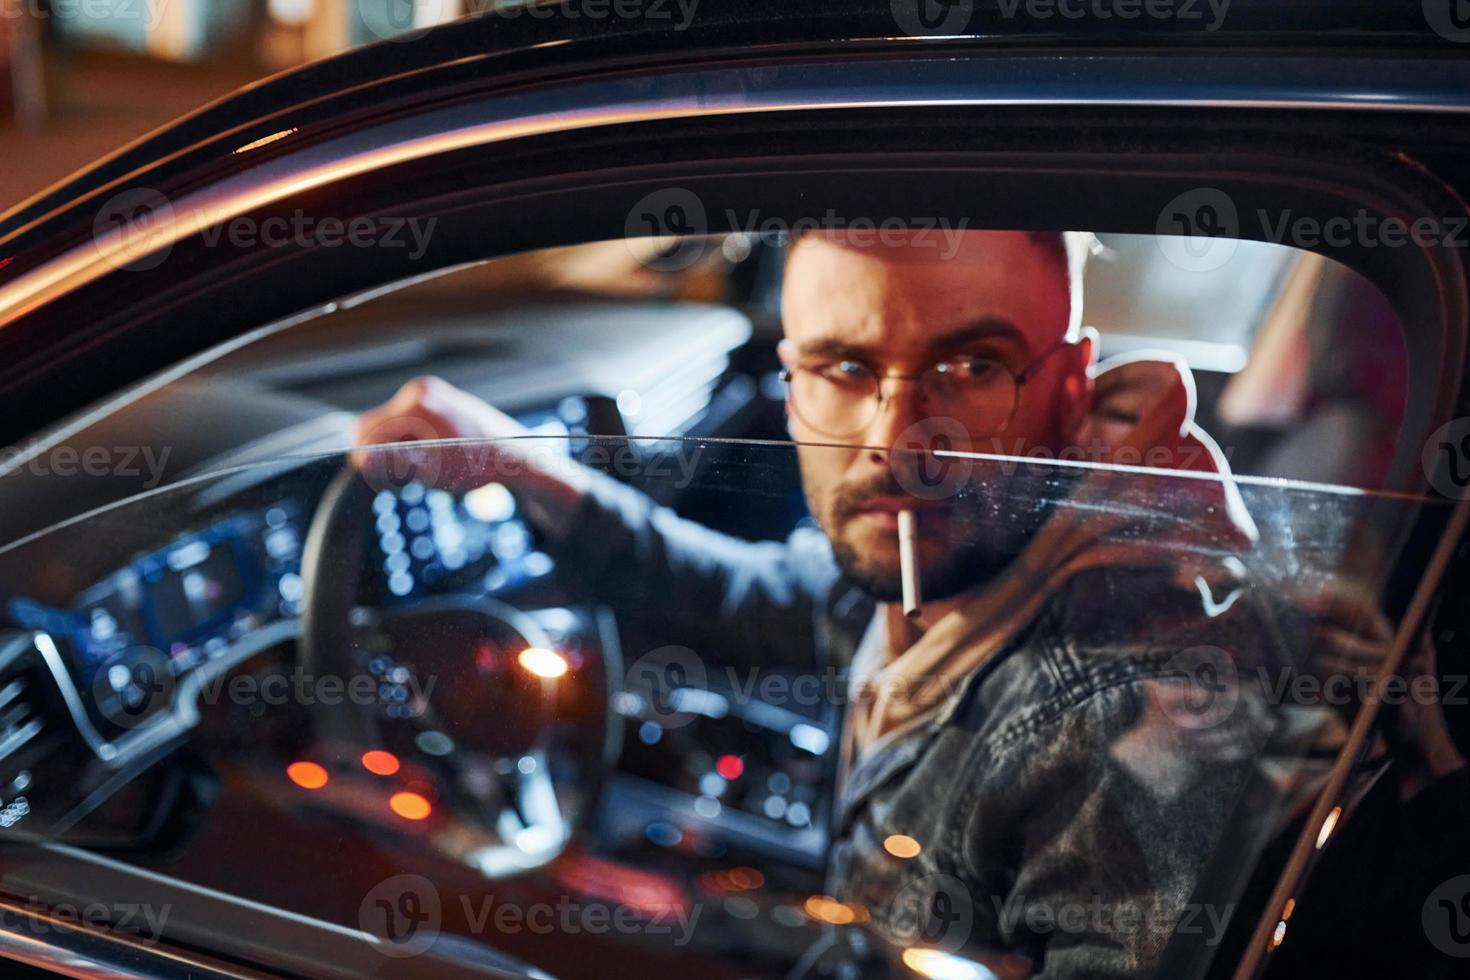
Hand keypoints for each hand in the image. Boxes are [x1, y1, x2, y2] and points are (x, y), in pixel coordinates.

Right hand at [353, 376, 587, 532]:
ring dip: (400, 453)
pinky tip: (434, 461)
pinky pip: (408, 427)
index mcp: (419, 399)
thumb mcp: (433, 469)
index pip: (368, 430)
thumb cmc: (479, 463)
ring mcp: (431, 396)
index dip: (372, 460)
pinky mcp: (438, 406)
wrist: (516, 457)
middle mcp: (423, 390)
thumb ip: (396, 463)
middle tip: (409, 480)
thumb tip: (361, 460)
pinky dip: (412, 447)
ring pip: (392, 430)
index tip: (392, 482)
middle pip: (377, 428)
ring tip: (427, 470)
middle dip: (387, 455)